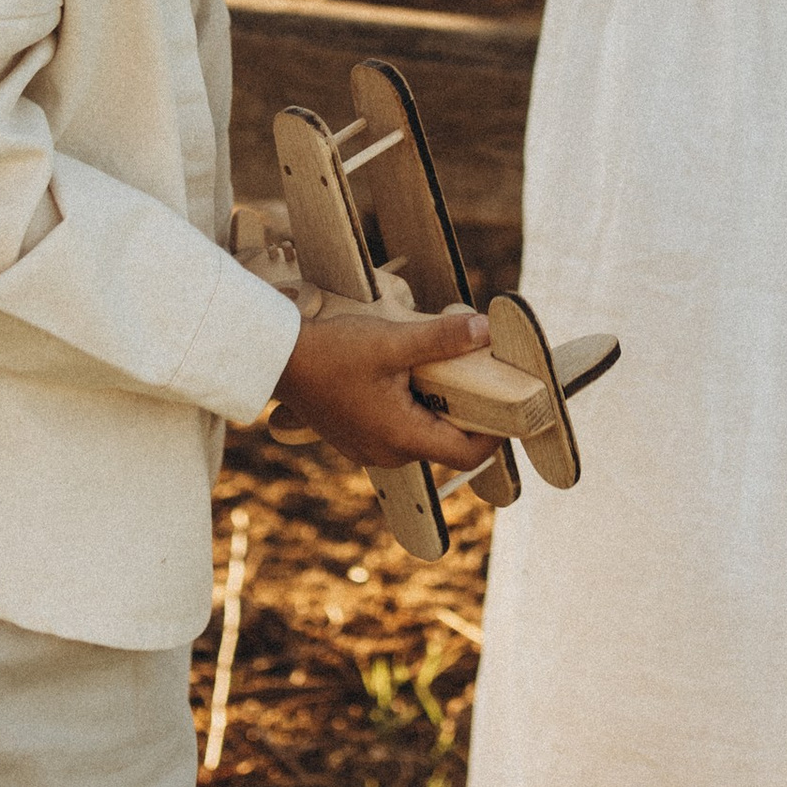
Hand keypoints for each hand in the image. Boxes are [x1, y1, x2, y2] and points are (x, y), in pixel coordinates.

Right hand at [277, 305, 498, 471]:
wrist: (277, 359)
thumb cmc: (330, 353)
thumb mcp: (393, 341)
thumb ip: (442, 339)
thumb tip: (484, 331)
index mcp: (401, 437)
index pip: (467, 455)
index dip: (495, 434)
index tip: (508, 406)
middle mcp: (387, 453)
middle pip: (446, 444)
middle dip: (465, 411)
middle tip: (476, 375)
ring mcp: (369, 448)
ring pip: (422, 435)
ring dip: (437, 406)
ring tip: (438, 368)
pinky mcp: (357, 437)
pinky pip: (399, 429)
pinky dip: (413, 407)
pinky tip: (407, 374)